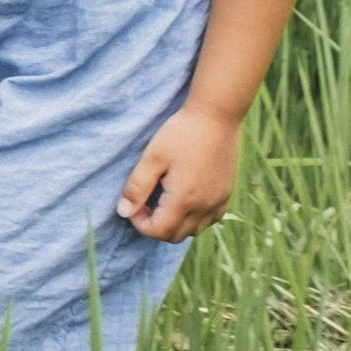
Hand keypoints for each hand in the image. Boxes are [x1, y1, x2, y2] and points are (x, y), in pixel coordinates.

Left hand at [119, 102, 241, 243]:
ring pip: (194, 230)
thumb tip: (123, 212)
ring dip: (175, 224)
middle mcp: (204, 206)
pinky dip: (196, 218)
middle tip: (146, 203)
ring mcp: (219, 201)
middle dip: (156, 226)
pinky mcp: (227, 193)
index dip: (140, 223)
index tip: (134, 203)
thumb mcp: (152, 157)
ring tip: (165, 200)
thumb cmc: (181, 133)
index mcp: (184, 199)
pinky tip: (186, 199)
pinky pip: (211, 220)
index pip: (158, 231)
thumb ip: (137, 187)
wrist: (216, 115)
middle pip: (175, 236)